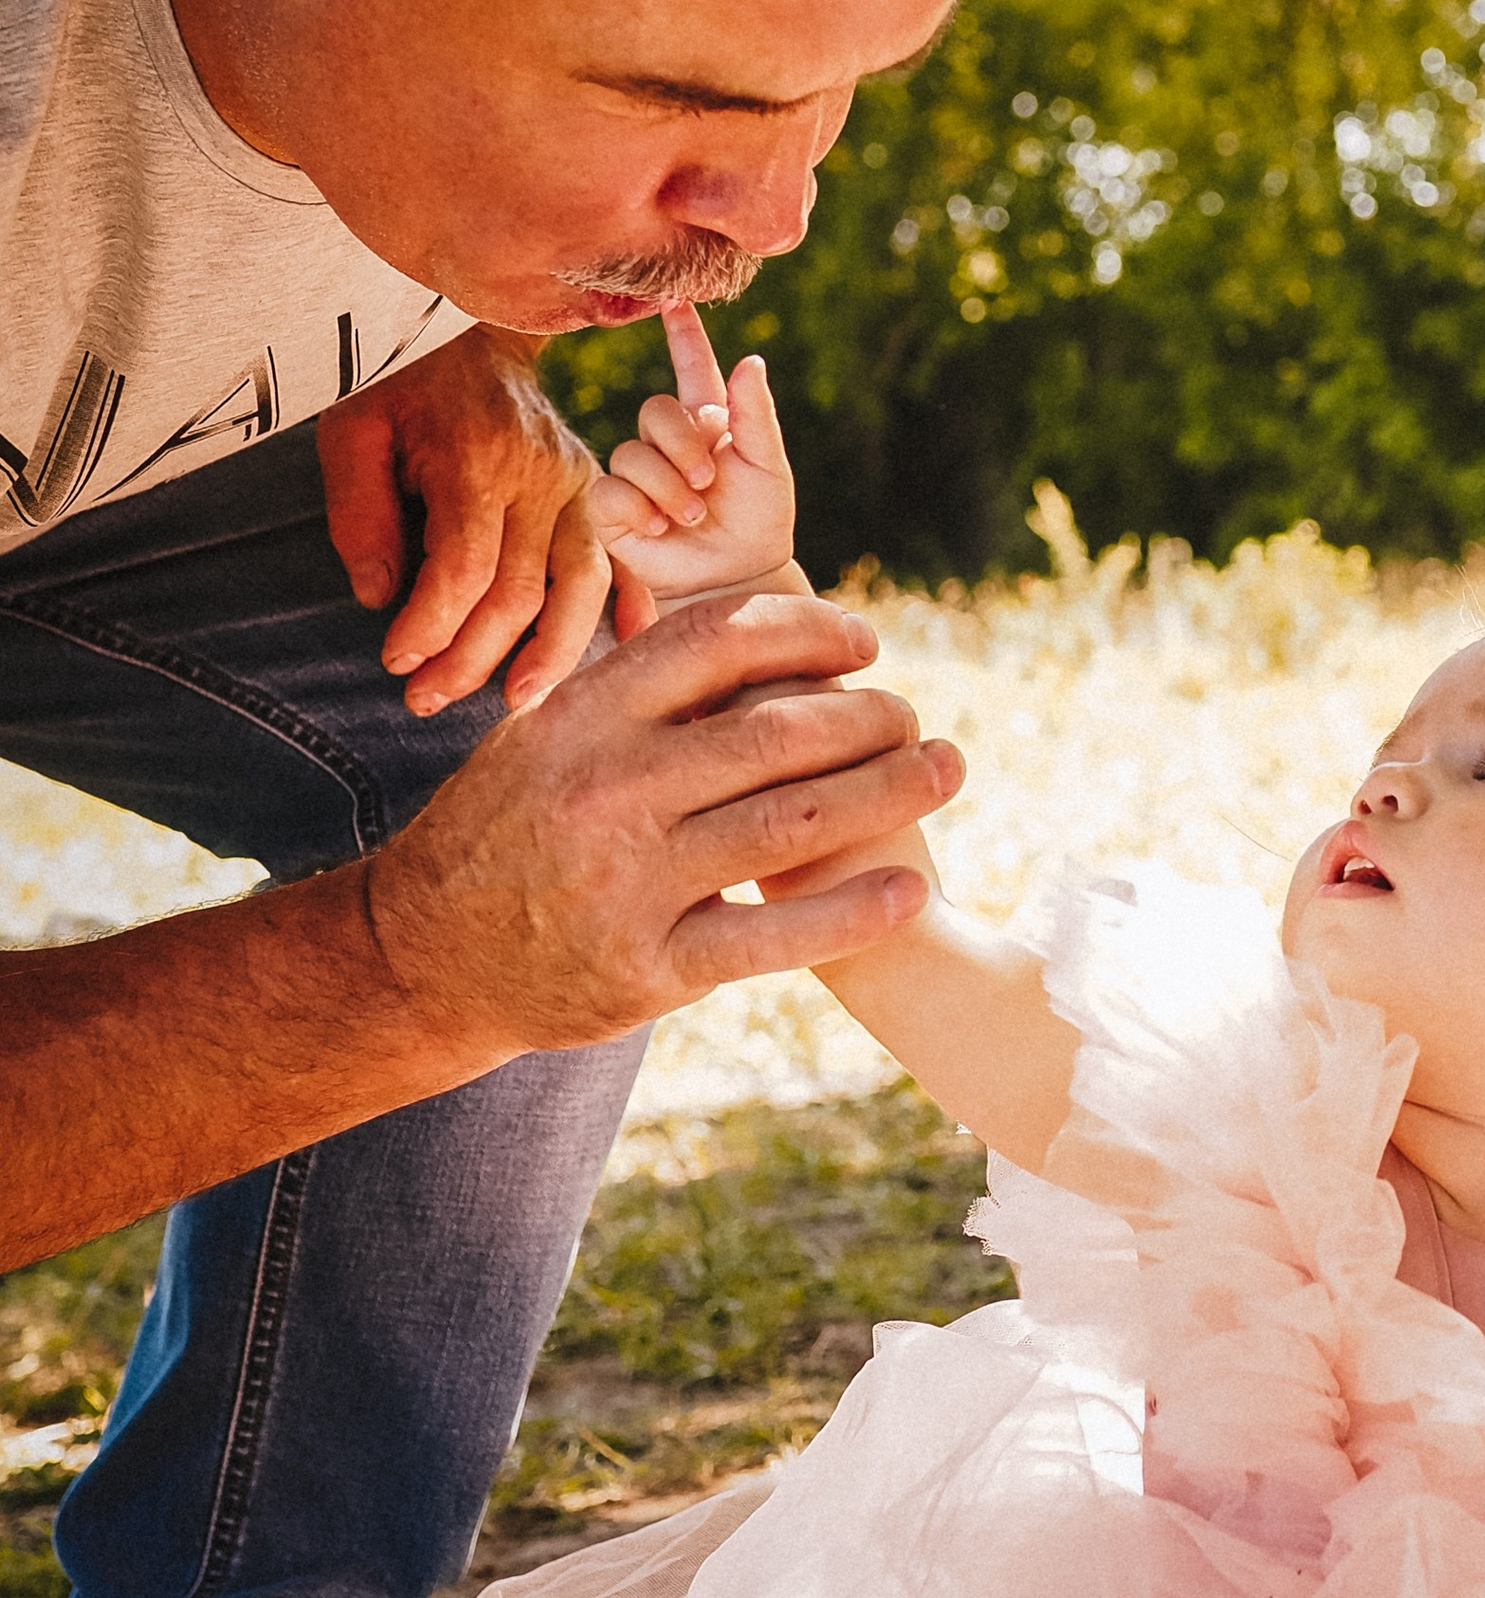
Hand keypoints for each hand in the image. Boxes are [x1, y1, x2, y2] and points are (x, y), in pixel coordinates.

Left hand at [315, 324, 606, 717]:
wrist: (472, 328)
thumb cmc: (400, 384)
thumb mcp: (353, 431)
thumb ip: (358, 514)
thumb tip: (378, 598)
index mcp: (478, 459)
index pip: (464, 568)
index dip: (430, 628)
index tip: (396, 663)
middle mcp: (541, 476)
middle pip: (520, 593)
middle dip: (471, 660)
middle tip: (424, 701)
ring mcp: (579, 485)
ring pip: (581, 587)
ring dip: (551, 656)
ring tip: (514, 702)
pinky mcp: (596, 494)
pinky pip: (621, 561)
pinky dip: (629, 609)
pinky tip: (620, 652)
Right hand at [364, 588, 965, 1056]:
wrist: (423, 956)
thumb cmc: (506, 829)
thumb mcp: (544, 734)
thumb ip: (633, 687)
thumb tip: (748, 628)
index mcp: (584, 715)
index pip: (719, 642)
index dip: (809, 631)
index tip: (864, 640)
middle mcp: (608, 789)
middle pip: (778, 730)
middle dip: (869, 716)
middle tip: (914, 716)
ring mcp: (630, 882)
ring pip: (795, 822)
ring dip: (890, 791)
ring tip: (947, 770)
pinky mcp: (649, 969)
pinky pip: (775, 937)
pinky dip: (854, 912)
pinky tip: (910, 890)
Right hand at [586, 307, 797, 617]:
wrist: (737, 580)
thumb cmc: (758, 523)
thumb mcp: (767, 465)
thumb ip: (755, 413)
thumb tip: (750, 359)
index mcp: (708, 422)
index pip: (691, 366)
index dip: (683, 333)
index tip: (674, 298)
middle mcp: (667, 443)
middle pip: (654, 411)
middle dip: (683, 447)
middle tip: (708, 482)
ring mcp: (637, 475)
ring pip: (631, 452)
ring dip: (667, 486)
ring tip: (693, 515)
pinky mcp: (613, 510)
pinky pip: (610, 490)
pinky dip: (639, 507)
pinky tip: (659, 528)